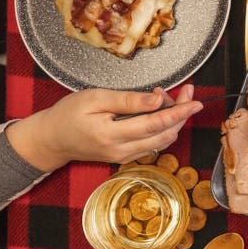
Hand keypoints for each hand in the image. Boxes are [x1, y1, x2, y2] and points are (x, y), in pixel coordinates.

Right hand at [5, 85, 202, 172]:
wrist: (52, 139)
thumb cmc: (69, 115)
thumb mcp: (96, 99)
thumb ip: (129, 100)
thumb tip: (158, 100)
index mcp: (112, 135)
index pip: (156, 124)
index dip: (179, 112)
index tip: (196, 101)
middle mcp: (122, 151)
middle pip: (164, 135)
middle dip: (181, 113)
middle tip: (186, 91)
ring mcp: (124, 157)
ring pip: (162, 141)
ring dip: (172, 120)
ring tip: (166, 96)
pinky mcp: (125, 157)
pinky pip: (153, 144)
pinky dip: (161, 127)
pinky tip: (156, 109)